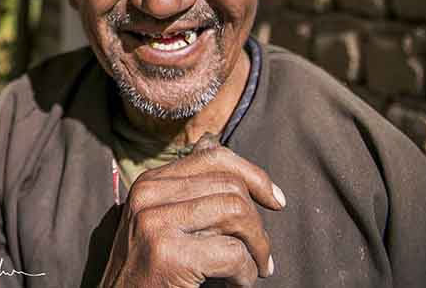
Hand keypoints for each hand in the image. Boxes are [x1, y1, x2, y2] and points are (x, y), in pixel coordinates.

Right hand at [101, 133, 285, 287]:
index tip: (275, 200)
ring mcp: (155, 223)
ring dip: (257, 247)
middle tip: (262, 254)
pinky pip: (232, 254)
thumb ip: (187, 189)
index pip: (213, 156)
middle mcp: (149, 194)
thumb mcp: (159, 218)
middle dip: (258, 223)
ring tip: (255, 267)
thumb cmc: (149, 268)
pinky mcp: (168, 255)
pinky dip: (247, 273)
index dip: (254, 175)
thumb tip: (221, 150)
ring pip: (236, 214)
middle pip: (230, 187)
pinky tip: (239, 283)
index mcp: (150, 182)